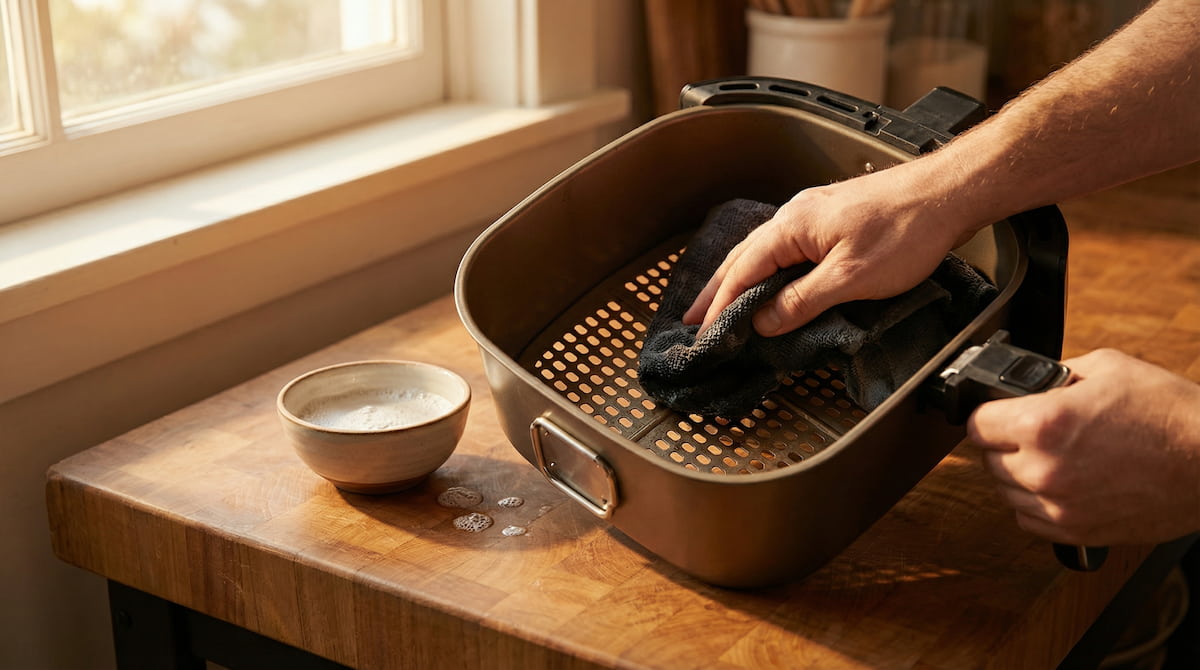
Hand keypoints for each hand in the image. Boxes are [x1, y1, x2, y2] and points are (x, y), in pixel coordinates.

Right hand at [682, 168, 972, 336]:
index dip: (720, 306)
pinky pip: (784, 247)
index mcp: (791, 227)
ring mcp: (813, 214)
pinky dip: (765, 268)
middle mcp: (794, 215)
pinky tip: (768, 279)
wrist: (948, 193)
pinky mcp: (832, 218)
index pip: (742, 272)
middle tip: (693, 320)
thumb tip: (764, 323)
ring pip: (763, 251)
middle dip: (717, 291)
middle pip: (744, 257)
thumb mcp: (850, 278)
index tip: (703, 334)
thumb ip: (802, 301)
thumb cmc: (906, 232)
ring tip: (721, 304)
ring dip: (739, 279)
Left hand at [968, 349, 1199, 545]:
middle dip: (1005, 442)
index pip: (976, 424)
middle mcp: (1043, 469)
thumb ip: (1055, 374)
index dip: (988, 413)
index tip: (997, 412)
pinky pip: (1027, 520)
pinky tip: (1058, 484)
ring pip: (1005, 492)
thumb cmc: (1169, 415)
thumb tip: (1030, 381)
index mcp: (1043, 425)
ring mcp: (1058, 505)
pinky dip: (1034, 504)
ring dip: (1018, 474)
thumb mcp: (1106, 368)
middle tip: (1032, 432)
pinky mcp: (1076, 531)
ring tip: (1051, 457)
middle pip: (988, 458)